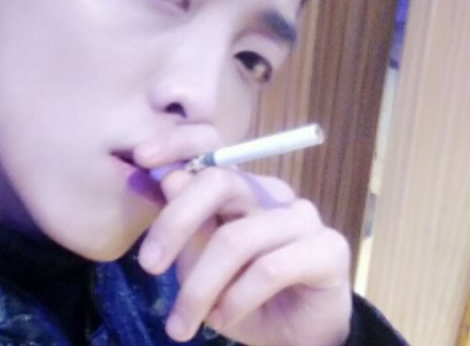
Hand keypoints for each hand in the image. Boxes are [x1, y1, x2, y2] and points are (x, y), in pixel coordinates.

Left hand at [134, 134, 351, 345]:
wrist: (293, 340)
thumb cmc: (240, 296)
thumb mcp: (198, 264)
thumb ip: (186, 224)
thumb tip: (168, 178)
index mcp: (239, 188)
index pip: (211, 147)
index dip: (177, 143)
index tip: (141, 157)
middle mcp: (270, 192)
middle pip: (220, 182)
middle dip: (176, 221)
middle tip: (147, 265)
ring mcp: (302, 216)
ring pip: (237, 238)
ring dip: (200, 286)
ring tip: (182, 322)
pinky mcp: (328, 249)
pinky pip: (269, 269)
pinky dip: (236, 300)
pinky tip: (222, 319)